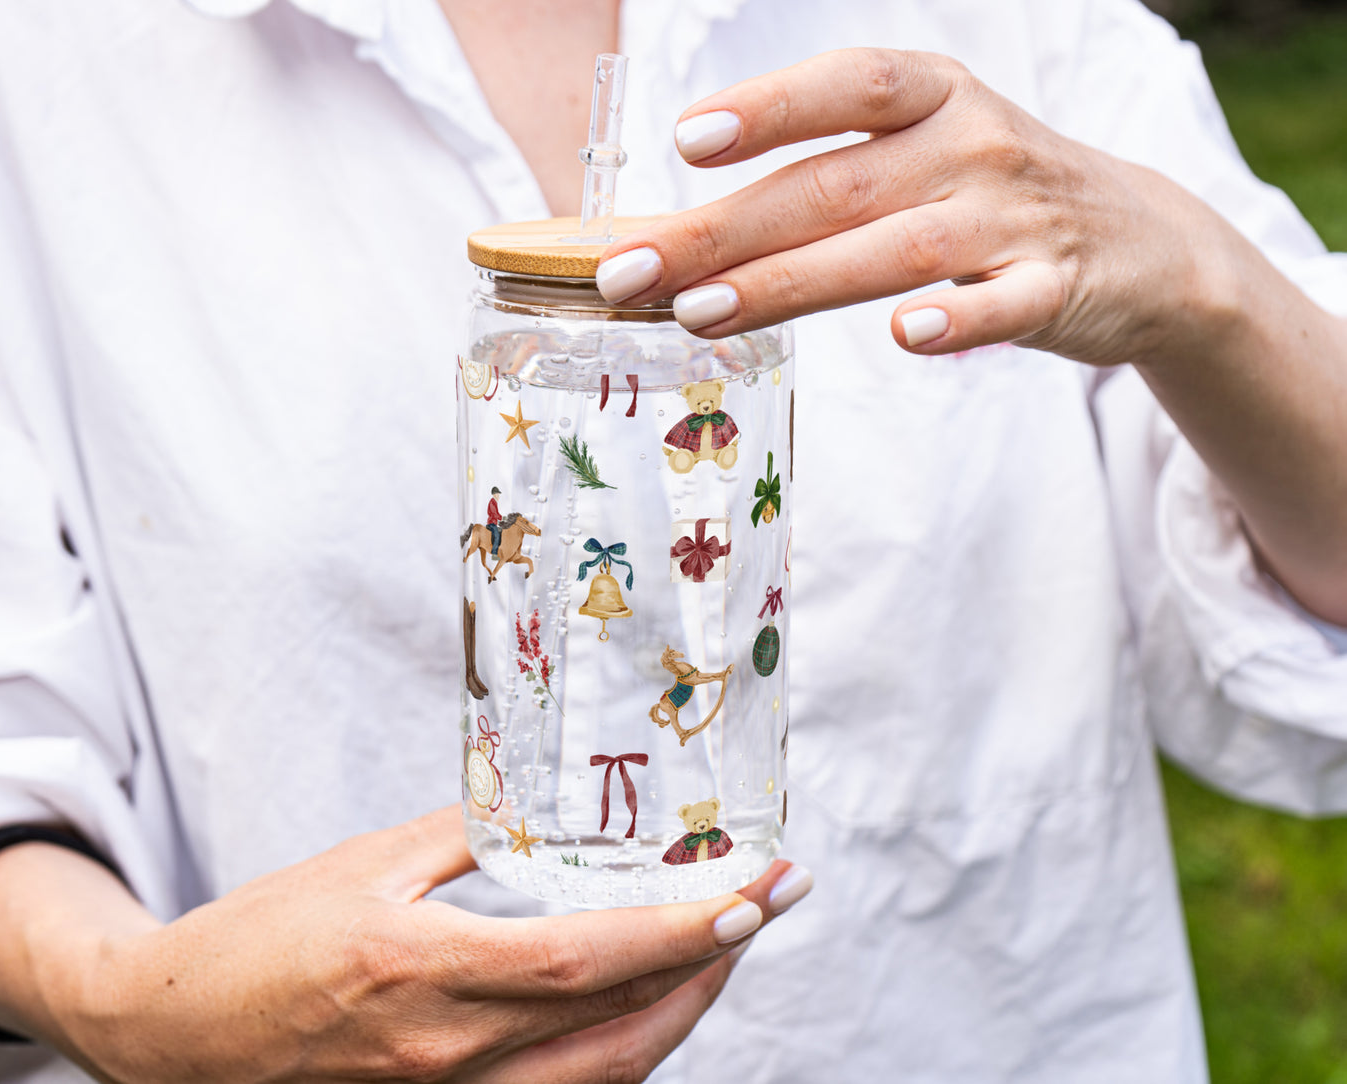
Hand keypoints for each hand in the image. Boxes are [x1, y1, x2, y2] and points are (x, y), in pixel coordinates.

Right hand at [0, 808, 808, 1083]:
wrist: (170, 1037)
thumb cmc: (258, 939)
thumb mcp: (358, 864)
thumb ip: (458, 836)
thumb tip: (543, 808)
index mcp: (414, 965)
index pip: (581, 960)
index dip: (678, 931)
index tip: (751, 891)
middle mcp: (440, 1050)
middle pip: (615, 1026)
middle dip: (711, 967)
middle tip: (770, 904)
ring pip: (601, 1076)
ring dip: (680, 1014)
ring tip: (724, 949)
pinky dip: (622, 1052)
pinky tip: (649, 1004)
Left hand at [596, 48, 1239, 368]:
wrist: (1142, 240)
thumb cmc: (988, 194)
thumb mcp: (919, 154)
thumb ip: (822, 182)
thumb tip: (685, 238)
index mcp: (934, 97)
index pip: (846, 87)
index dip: (768, 107)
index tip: (687, 140)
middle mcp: (972, 143)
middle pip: (834, 185)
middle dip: (721, 230)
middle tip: (629, 272)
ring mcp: (1016, 217)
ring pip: (897, 248)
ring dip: (793, 280)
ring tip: (701, 313)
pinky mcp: (1056, 288)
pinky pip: (1006, 307)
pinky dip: (959, 323)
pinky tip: (907, 337)